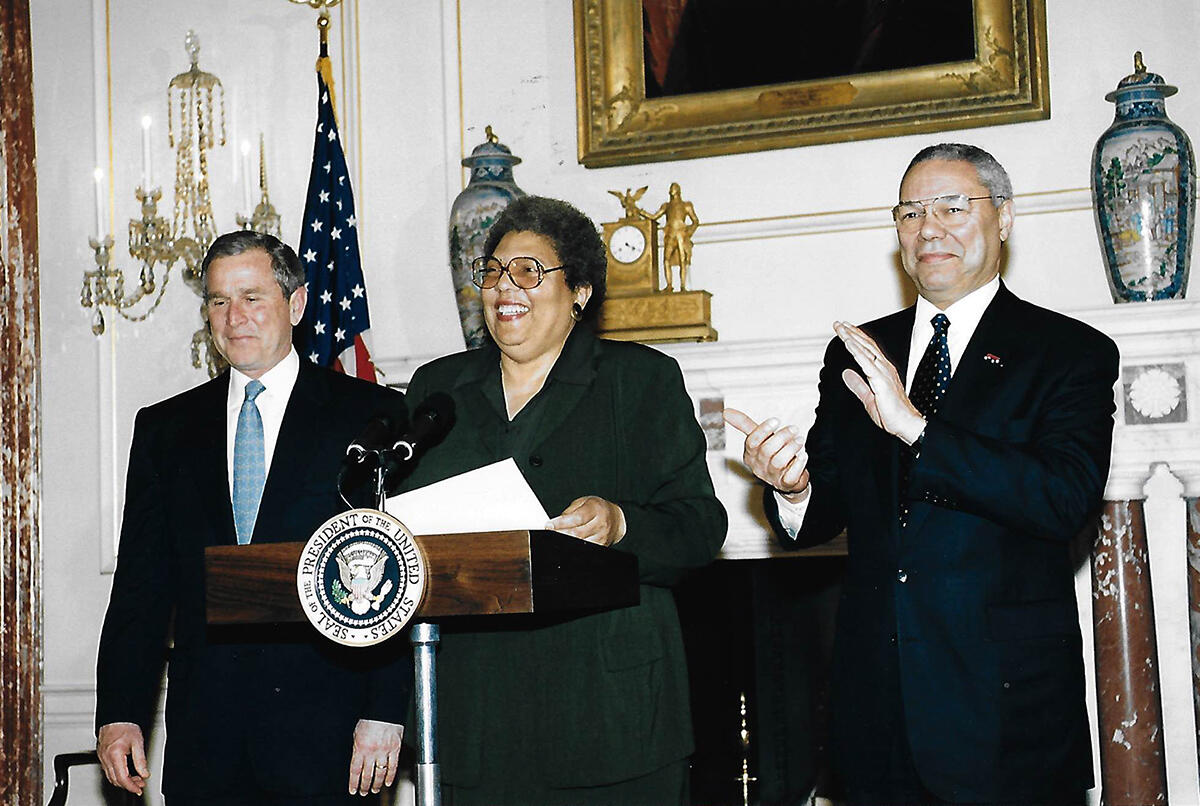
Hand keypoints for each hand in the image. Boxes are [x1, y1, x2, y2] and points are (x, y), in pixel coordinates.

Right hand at [97, 722, 149, 795]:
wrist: (115, 717)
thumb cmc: (125, 726)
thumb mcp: (138, 742)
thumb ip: (141, 760)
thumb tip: (144, 773)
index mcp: (114, 755)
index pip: (122, 778)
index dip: (131, 786)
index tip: (139, 789)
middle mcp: (106, 758)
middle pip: (115, 780)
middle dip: (128, 785)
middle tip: (140, 784)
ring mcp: (102, 757)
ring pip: (111, 776)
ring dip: (123, 781)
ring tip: (135, 779)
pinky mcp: (102, 755)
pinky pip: (108, 770)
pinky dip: (117, 774)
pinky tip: (126, 772)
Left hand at [349, 719, 402, 795]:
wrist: (384, 709)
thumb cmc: (369, 720)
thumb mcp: (357, 734)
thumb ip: (357, 749)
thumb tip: (358, 762)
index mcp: (360, 747)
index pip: (355, 771)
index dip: (354, 783)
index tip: (353, 790)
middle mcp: (372, 751)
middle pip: (367, 775)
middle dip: (365, 786)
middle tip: (364, 792)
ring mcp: (384, 751)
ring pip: (380, 773)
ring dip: (377, 784)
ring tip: (375, 790)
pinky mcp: (395, 749)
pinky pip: (393, 766)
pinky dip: (390, 776)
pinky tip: (387, 782)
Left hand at [547, 496, 626, 545]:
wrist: (616, 518)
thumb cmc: (597, 508)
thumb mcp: (584, 503)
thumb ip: (570, 512)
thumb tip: (556, 522)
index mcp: (596, 509)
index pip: (577, 518)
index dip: (561, 523)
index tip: (549, 525)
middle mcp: (601, 524)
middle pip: (577, 534)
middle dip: (560, 534)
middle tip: (550, 532)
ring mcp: (602, 537)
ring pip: (580, 543)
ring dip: (566, 541)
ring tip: (557, 537)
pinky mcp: (601, 547)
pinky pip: (585, 549)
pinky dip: (574, 547)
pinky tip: (567, 542)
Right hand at [723, 408, 809, 500]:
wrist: (786, 479)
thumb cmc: (772, 455)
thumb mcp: (758, 439)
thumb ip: (744, 425)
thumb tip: (726, 412)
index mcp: (750, 454)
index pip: (752, 442)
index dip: (763, 430)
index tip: (776, 420)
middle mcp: (758, 466)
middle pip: (766, 450)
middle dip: (781, 437)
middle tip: (794, 429)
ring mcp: (771, 476)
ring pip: (779, 462)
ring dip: (791, 449)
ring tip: (800, 440)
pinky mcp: (785, 484)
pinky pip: (790, 477)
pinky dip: (798, 466)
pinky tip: (803, 456)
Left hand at [833, 321, 925, 444]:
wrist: (906, 424)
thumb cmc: (892, 414)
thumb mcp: (868, 398)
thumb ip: (857, 385)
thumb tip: (846, 373)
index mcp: (881, 371)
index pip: (867, 349)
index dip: (856, 337)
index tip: (844, 329)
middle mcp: (884, 368)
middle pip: (865, 345)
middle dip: (851, 332)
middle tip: (838, 323)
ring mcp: (884, 373)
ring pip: (865, 350)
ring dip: (851, 337)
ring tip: (840, 328)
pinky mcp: (881, 381)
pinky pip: (866, 362)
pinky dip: (856, 351)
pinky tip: (848, 343)